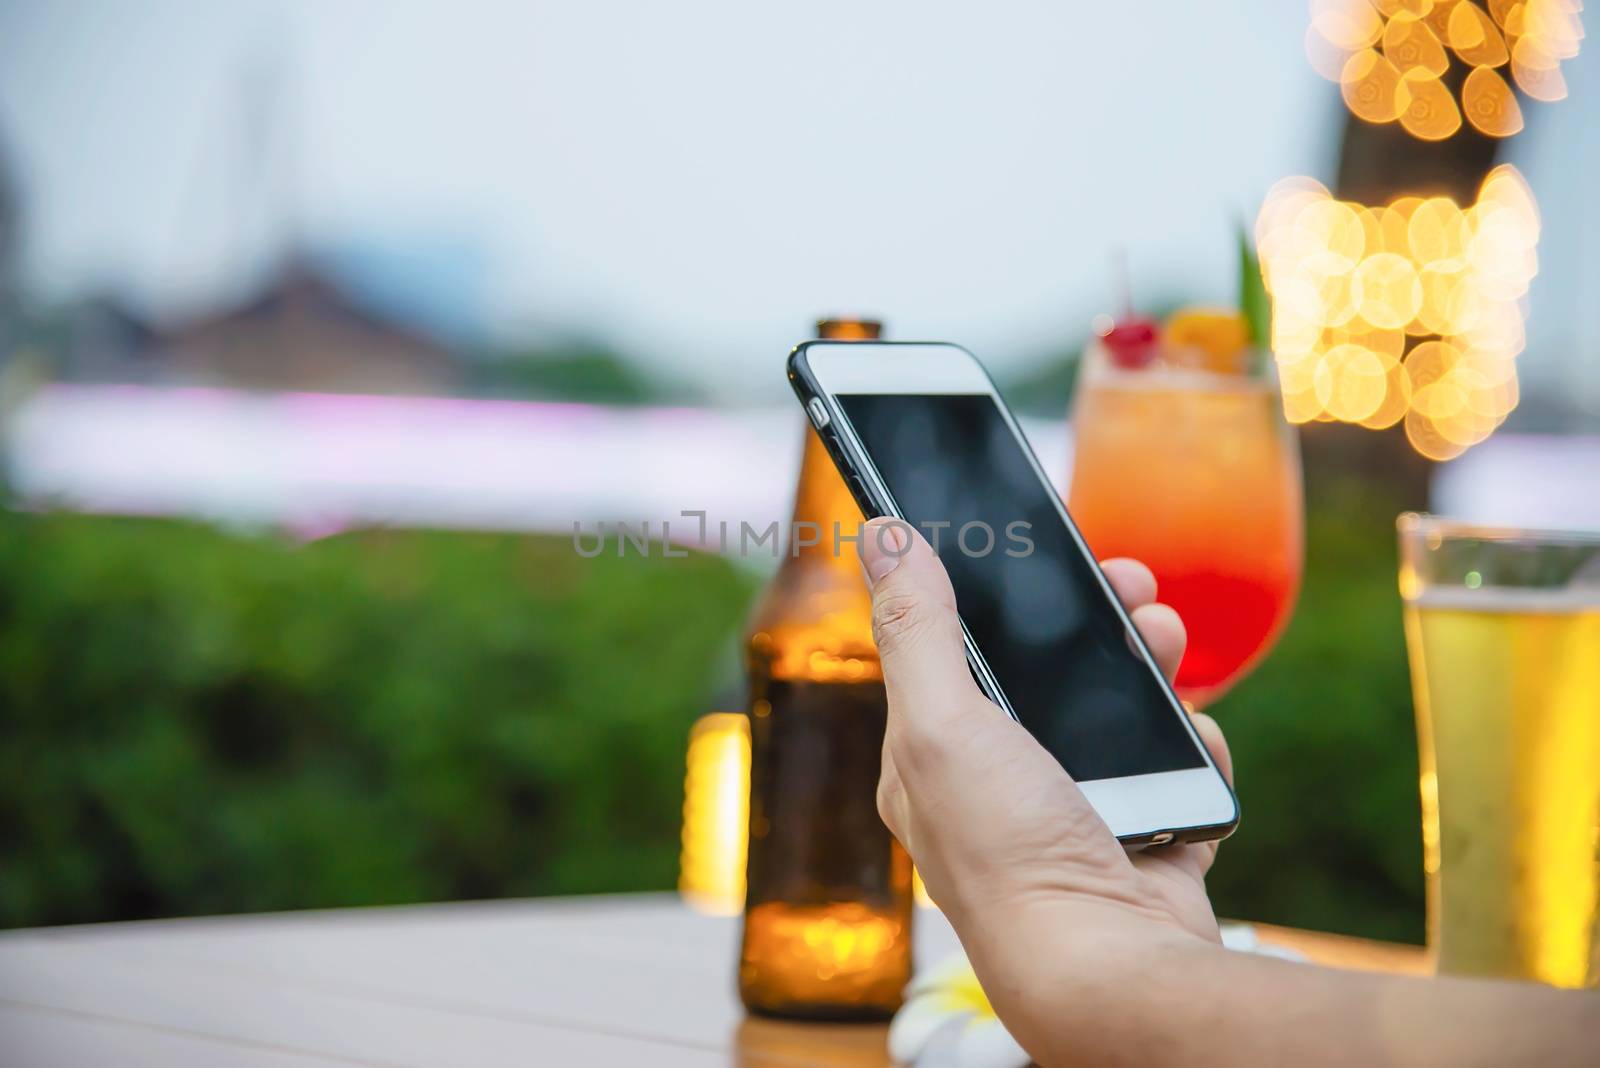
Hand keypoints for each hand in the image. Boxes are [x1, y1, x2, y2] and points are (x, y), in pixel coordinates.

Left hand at [859, 518, 1232, 1056]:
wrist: (1108, 967)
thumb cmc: (1006, 854)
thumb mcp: (940, 724)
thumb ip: (916, 629)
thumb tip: (883, 538)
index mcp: (936, 755)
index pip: (957, 652)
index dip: (996, 598)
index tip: (1038, 551)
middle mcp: (1001, 782)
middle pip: (1049, 673)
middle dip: (1094, 622)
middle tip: (1130, 587)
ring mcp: (1075, 810)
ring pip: (1119, 712)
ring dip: (1150, 669)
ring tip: (1166, 641)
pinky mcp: (1142, 835)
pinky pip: (1174, 770)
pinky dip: (1191, 748)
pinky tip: (1195, 741)